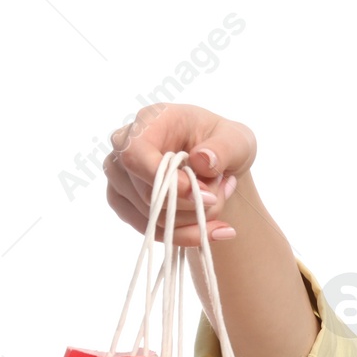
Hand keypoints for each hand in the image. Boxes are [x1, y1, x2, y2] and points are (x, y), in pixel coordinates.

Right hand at [102, 103, 256, 245]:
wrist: (216, 165)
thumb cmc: (222, 145)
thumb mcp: (237, 140)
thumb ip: (224, 148)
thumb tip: (202, 160)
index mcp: (148, 122)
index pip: (136, 155)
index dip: (167, 182)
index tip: (203, 195)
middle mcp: (123, 148)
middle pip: (147, 194)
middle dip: (192, 205)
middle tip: (221, 195)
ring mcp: (119, 177)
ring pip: (152, 217)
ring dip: (194, 219)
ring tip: (219, 200)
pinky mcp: (124, 203)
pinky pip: (150, 231)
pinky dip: (185, 235)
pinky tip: (211, 229)